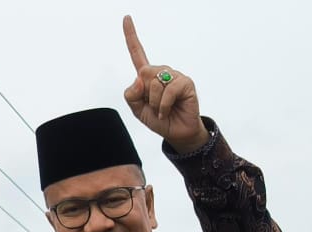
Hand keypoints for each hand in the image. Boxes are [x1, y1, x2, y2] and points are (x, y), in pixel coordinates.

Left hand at [122, 16, 208, 152]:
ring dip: (154, 102)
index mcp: (148, 76)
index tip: (126, 18)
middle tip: (154, 106)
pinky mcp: (185, 83)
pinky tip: (167, 111)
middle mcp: (161, 72)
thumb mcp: (137, 110)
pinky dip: (163, 105)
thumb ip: (131, 95)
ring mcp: (175, 76)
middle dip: (145, 95)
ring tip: (163, 110)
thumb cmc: (159, 120)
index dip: (131, 35)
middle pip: (144, 72)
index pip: (137, 53)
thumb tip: (140, 79)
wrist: (176, 133)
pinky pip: (168, 90)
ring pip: (154, 82)